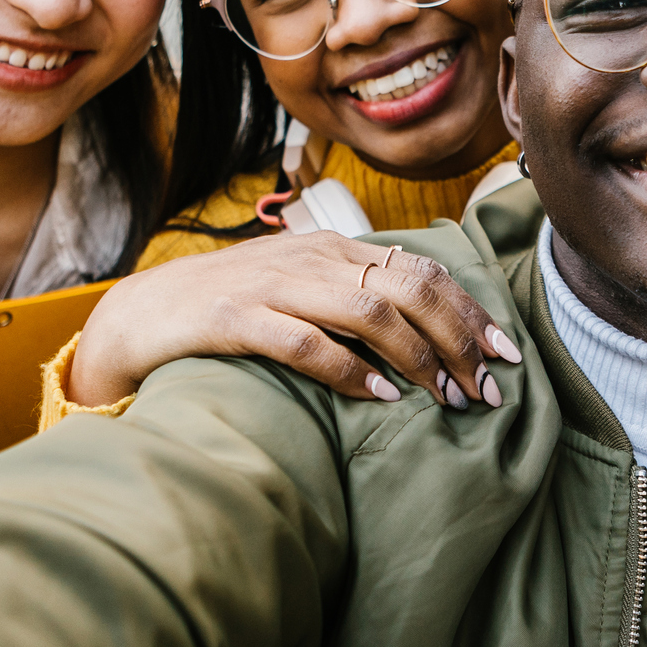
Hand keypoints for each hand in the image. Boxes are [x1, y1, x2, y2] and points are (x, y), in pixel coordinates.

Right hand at [66, 230, 522, 409]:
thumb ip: (354, 298)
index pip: (420, 270)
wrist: (140, 315)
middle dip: (457, 338)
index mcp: (332, 249)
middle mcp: (310, 259)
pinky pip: (305, 342)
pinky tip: (379, 397)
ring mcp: (272, 286)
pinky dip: (349, 369)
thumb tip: (426, 330)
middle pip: (408, 288)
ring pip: (368, 310)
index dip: (468, 310)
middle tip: (486, 387)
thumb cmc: (230, 310)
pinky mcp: (235, 318)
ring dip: (417, 356)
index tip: (505, 352)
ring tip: (444, 397)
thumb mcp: (300, 291)